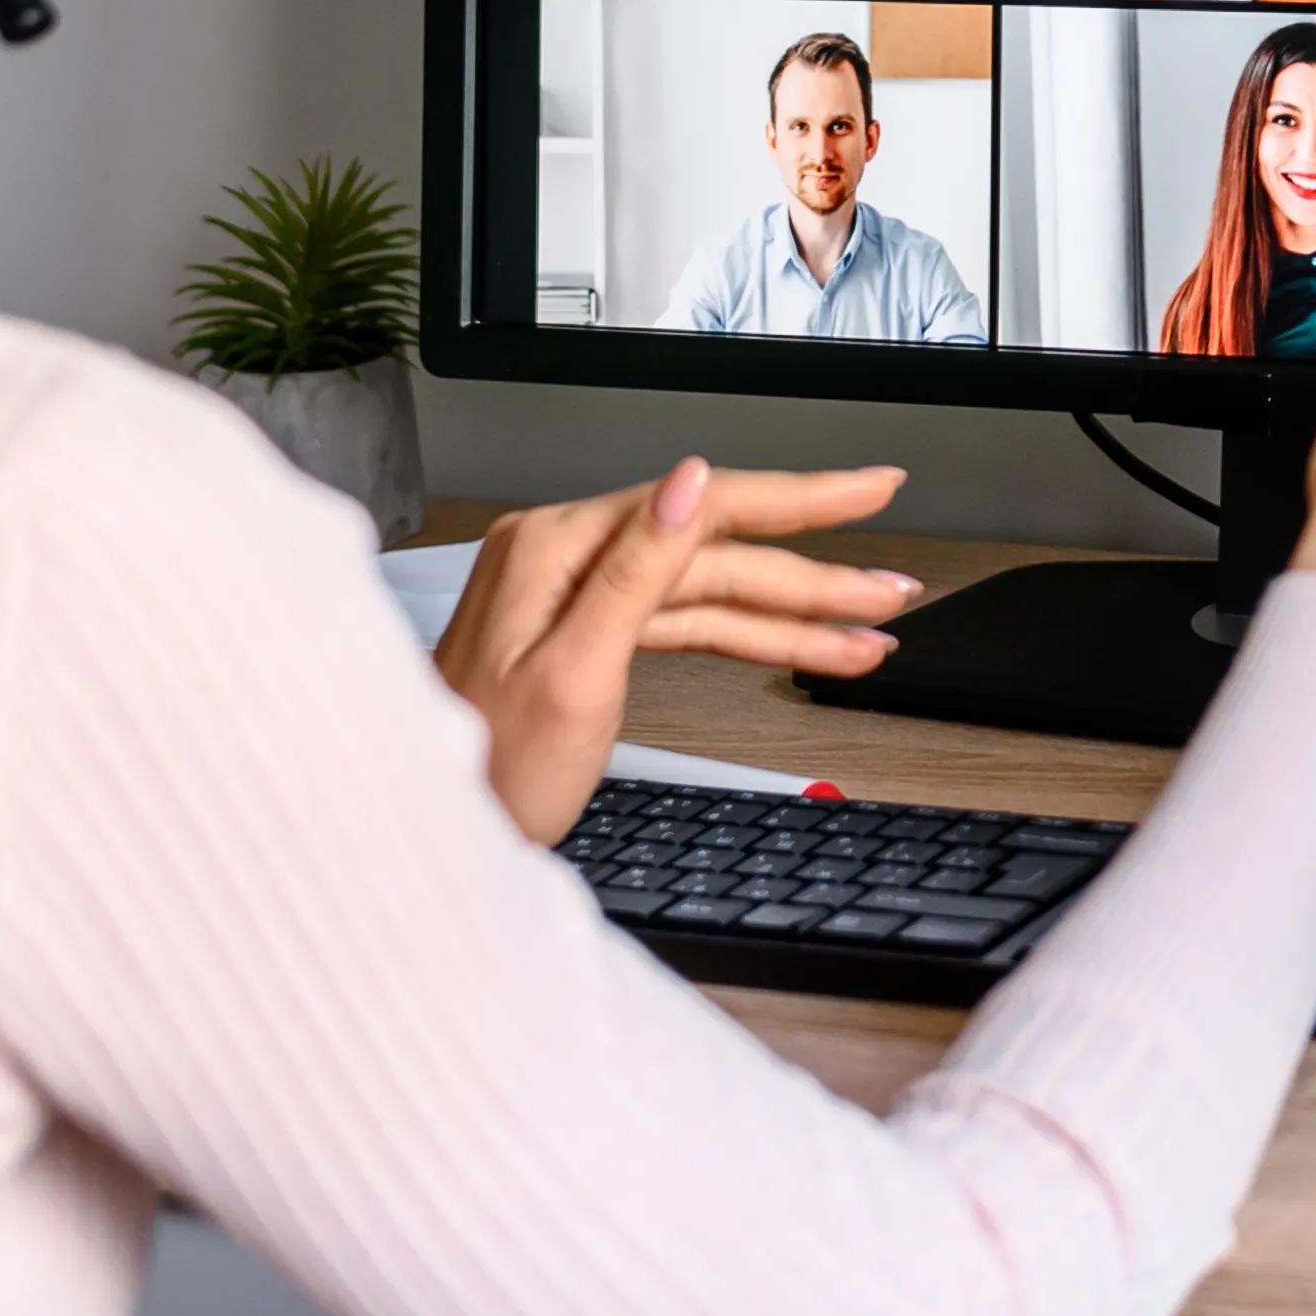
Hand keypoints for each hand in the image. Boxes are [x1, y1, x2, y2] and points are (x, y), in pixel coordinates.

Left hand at [433, 462, 916, 840]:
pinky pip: (684, 624)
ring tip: (869, 634)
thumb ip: (635, 572)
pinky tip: (801, 647)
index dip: (801, 499)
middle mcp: (565, 557)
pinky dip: (748, 639)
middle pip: (718, 550)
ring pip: (711, 592)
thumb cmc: (481, 773)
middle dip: (815, 574)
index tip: (869, 491)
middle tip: (891, 585)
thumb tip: (689, 481)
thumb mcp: (572, 673)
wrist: (424, 834)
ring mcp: (575, 596)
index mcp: (557, 547)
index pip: (705, 505)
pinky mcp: (585, 636)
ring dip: (794, 615)